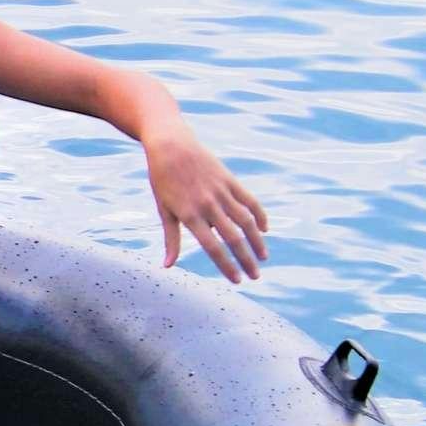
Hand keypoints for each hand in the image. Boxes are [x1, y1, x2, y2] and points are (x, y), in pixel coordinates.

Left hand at [145, 125, 269, 282]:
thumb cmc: (162, 180)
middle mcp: (208, 204)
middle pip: (233, 238)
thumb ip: (171, 239)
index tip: (236, 280)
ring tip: (263, 258)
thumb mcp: (164, 210)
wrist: (171, 145)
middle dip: (246, 260)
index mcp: (190, 214)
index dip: (226, 265)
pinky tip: (263, 230)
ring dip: (257, 242)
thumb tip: (168, 266)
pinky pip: (250, 201)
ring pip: (246, 221)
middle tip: (255, 277)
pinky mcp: (230, 180)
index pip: (212, 247)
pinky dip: (259, 216)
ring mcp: (221, 191)